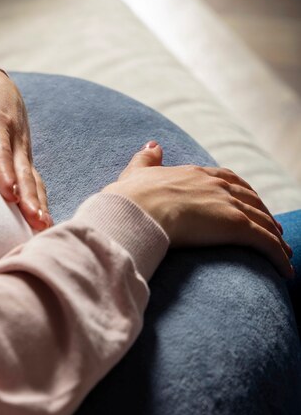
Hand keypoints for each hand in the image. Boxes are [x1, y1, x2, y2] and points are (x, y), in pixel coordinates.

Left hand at [0, 66, 49, 230]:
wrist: (0, 91)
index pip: (0, 149)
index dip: (4, 171)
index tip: (9, 193)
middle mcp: (15, 140)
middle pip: (23, 171)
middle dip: (28, 196)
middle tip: (34, 218)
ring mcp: (23, 153)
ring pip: (33, 180)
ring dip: (38, 203)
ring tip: (42, 226)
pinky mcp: (25, 163)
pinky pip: (35, 183)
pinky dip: (40, 202)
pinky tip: (42, 224)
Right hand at [105, 141, 293, 278]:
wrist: (135, 210)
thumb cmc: (130, 197)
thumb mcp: (137, 173)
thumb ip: (147, 159)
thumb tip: (153, 144)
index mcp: (194, 174)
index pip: (226, 179)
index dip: (240, 191)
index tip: (247, 201)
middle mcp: (216, 185)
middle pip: (251, 198)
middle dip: (264, 213)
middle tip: (273, 227)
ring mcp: (228, 204)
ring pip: (262, 220)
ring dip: (276, 236)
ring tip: (283, 251)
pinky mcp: (236, 226)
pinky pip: (266, 243)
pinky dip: (279, 256)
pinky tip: (285, 270)